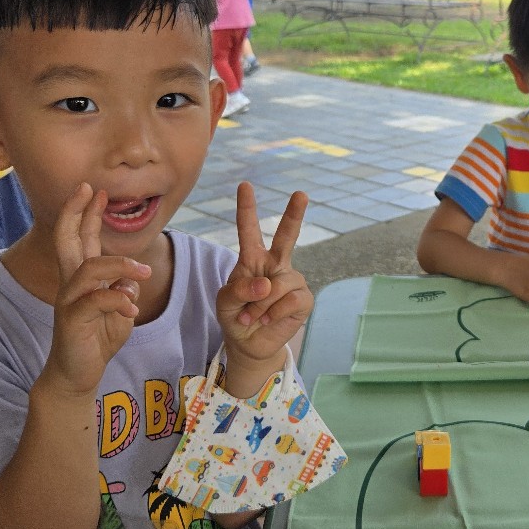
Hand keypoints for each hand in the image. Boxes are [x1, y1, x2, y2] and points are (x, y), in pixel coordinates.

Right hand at [41, 183, 152, 396]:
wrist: (77, 374)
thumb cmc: (97, 338)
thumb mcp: (120, 309)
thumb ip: (124, 289)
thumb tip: (131, 278)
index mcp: (83, 278)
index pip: (82, 239)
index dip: (87, 214)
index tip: (95, 190)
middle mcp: (71, 284)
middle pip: (67, 241)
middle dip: (77, 213)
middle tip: (90, 190)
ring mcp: (69, 301)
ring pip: (89, 269)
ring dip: (120, 265)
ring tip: (144, 271)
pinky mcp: (72, 321)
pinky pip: (95, 302)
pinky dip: (117, 300)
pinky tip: (132, 307)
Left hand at [215, 183, 312, 362]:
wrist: (249, 344)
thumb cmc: (235, 316)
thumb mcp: (225, 301)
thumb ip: (239, 289)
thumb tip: (267, 284)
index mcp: (253, 258)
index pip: (249, 229)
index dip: (247, 208)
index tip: (245, 185)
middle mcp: (275, 264)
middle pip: (287, 236)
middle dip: (295, 214)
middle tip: (301, 194)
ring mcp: (292, 280)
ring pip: (279, 284)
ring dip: (260, 305)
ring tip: (251, 316)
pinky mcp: (303, 299)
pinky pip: (290, 300)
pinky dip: (274, 312)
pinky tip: (268, 320)